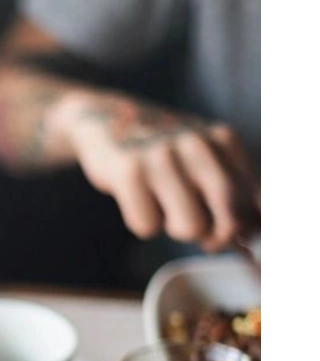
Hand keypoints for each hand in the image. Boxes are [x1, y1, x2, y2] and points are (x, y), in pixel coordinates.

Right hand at [65, 96, 260, 251]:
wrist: (108, 119)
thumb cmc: (163, 151)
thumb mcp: (203, 156)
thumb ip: (230, 189)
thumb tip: (249, 238)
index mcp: (223, 140)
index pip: (253, 197)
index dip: (249, 228)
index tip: (239, 238)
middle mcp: (197, 145)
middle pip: (229, 212)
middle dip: (220, 237)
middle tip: (208, 241)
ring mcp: (162, 158)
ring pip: (190, 226)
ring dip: (178, 230)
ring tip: (167, 212)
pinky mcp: (129, 173)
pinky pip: (148, 226)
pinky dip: (145, 224)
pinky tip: (140, 203)